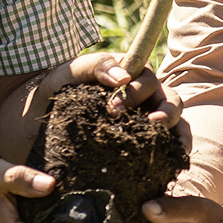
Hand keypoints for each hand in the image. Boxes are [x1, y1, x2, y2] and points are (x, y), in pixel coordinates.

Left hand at [49, 52, 190, 151]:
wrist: (43, 116)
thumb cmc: (59, 88)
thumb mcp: (73, 70)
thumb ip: (97, 65)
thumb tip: (123, 78)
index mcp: (133, 74)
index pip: (149, 79)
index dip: (137, 93)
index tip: (113, 109)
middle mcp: (147, 95)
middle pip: (169, 99)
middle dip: (162, 114)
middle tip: (141, 129)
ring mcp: (148, 117)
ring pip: (176, 120)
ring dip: (175, 130)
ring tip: (165, 143)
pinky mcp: (146, 139)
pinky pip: (172, 141)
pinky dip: (179, 146)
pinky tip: (177, 157)